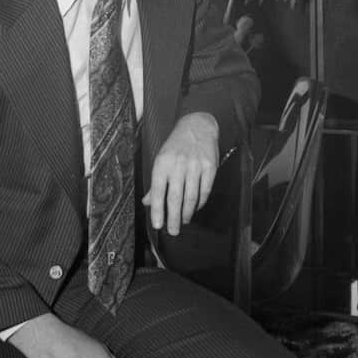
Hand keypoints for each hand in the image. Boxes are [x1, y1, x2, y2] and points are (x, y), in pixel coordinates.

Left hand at [144, 112, 217, 234]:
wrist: (197, 126)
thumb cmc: (176, 145)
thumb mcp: (161, 159)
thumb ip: (155, 183)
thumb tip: (148, 203)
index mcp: (162, 163)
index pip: (158, 191)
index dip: (157, 210)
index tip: (158, 225)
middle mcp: (178, 165)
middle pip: (175, 198)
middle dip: (173, 218)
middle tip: (173, 231)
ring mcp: (195, 166)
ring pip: (191, 197)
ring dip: (186, 213)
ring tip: (183, 222)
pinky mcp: (210, 167)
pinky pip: (205, 191)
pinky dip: (200, 203)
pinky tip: (195, 209)